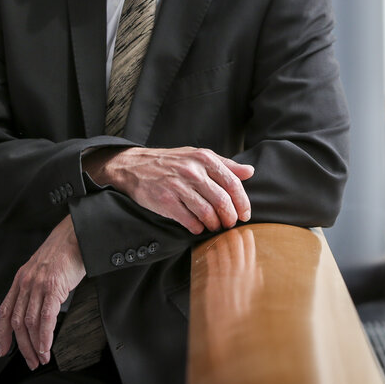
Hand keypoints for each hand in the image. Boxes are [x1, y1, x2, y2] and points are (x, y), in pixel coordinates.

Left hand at [0, 214, 85, 368]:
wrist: (76, 235)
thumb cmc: (64, 252)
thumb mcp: (42, 270)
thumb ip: (35, 288)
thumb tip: (37, 311)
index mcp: (20, 280)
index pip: (5, 312)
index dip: (1, 334)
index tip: (2, 351)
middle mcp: (25, 283)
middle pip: (17, 323)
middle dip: (22, 346)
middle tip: (30, 361)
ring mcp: (38, 285)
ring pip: (31, 323)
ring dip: (35, 345)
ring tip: (42, 358)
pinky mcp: (53, 287)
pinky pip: (46, 318)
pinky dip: (46, 336)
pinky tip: (48, 346)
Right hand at [84, 146, 253, 233]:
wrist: (135, 166)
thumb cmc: (171, 162)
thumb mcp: (198, 156)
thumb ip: (225, 164)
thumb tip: (250, 171)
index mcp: (204, 158)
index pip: (233, 183)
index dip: (242, 202)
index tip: (245, 214)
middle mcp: (192, 171)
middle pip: (222, 200)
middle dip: (230, 216)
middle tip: (230, 224)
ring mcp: (178, 186)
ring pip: (207, 212)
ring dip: (215, 224)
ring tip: (215, 226)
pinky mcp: (165, 201)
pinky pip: (189, 220)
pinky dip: (198, 227)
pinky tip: (198, 227)